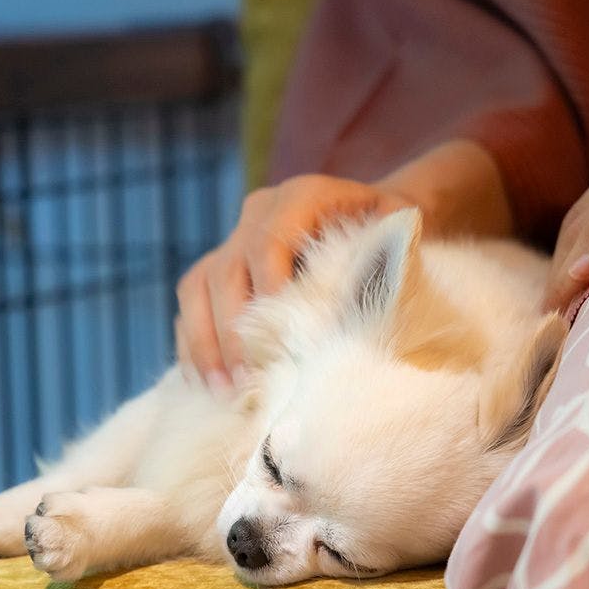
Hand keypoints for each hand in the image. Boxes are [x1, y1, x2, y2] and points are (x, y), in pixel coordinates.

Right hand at [174, 174, 412, 394]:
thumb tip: (349, 316)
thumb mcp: (397, 240)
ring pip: (198, 287)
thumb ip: (380, 265)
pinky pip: (192, 304)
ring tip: (222, 392)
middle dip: (231, 333)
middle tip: (246, 381)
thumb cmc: (390, 237)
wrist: (372, 219)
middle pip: (226, 271)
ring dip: (205, 344)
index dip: (267, 290)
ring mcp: (234, 239)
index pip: (270, 241)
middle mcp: (259, 212)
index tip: (276, 341)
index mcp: (303, 196)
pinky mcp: (219, 267)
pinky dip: (194, 344)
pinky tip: (206, 383)